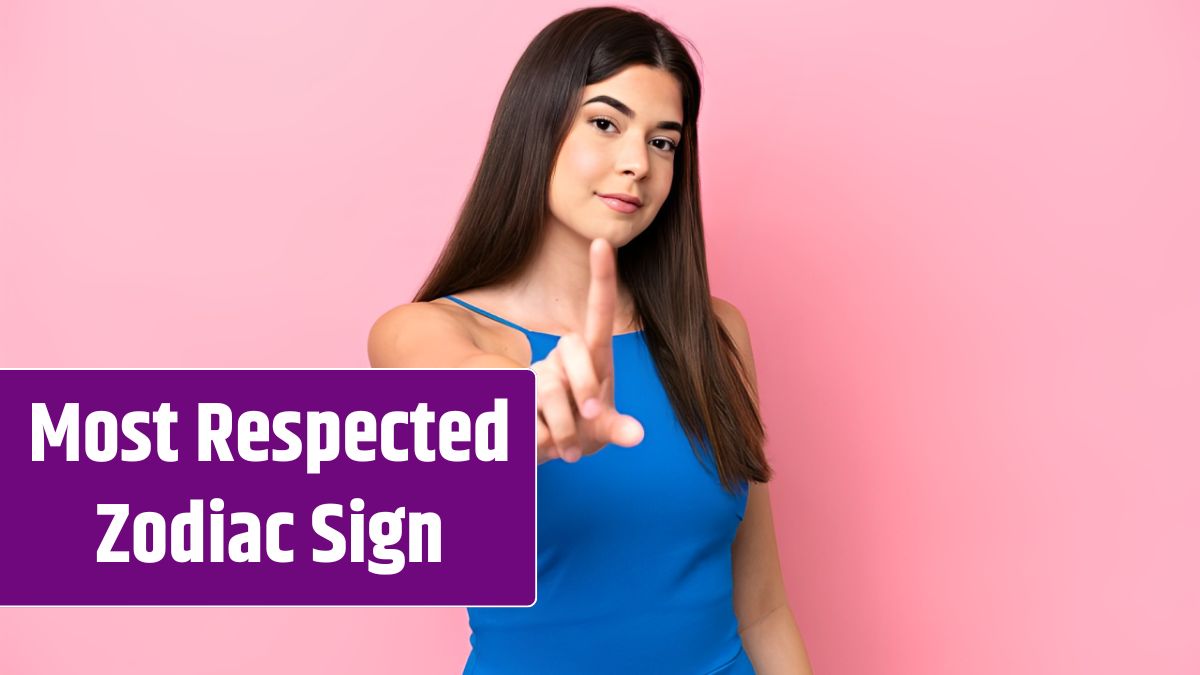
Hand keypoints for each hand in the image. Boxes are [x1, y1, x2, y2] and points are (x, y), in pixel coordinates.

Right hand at [533, 238, 644, 463]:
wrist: (549, 448)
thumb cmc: (585, 429)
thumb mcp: (604, 430)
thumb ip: (617, 429)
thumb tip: (636, 435)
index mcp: (594, 356)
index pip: (598, 311)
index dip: (601, 276)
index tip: (602, 241)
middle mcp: (564, 356)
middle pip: (572, 350)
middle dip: (584, 387)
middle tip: (591, 419)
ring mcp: (537, 370)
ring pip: (546, 386)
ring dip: (561, 427)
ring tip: (569, 454)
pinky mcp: (513, 390)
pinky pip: (524, 407)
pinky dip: (539, 438)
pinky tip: (544, 447)